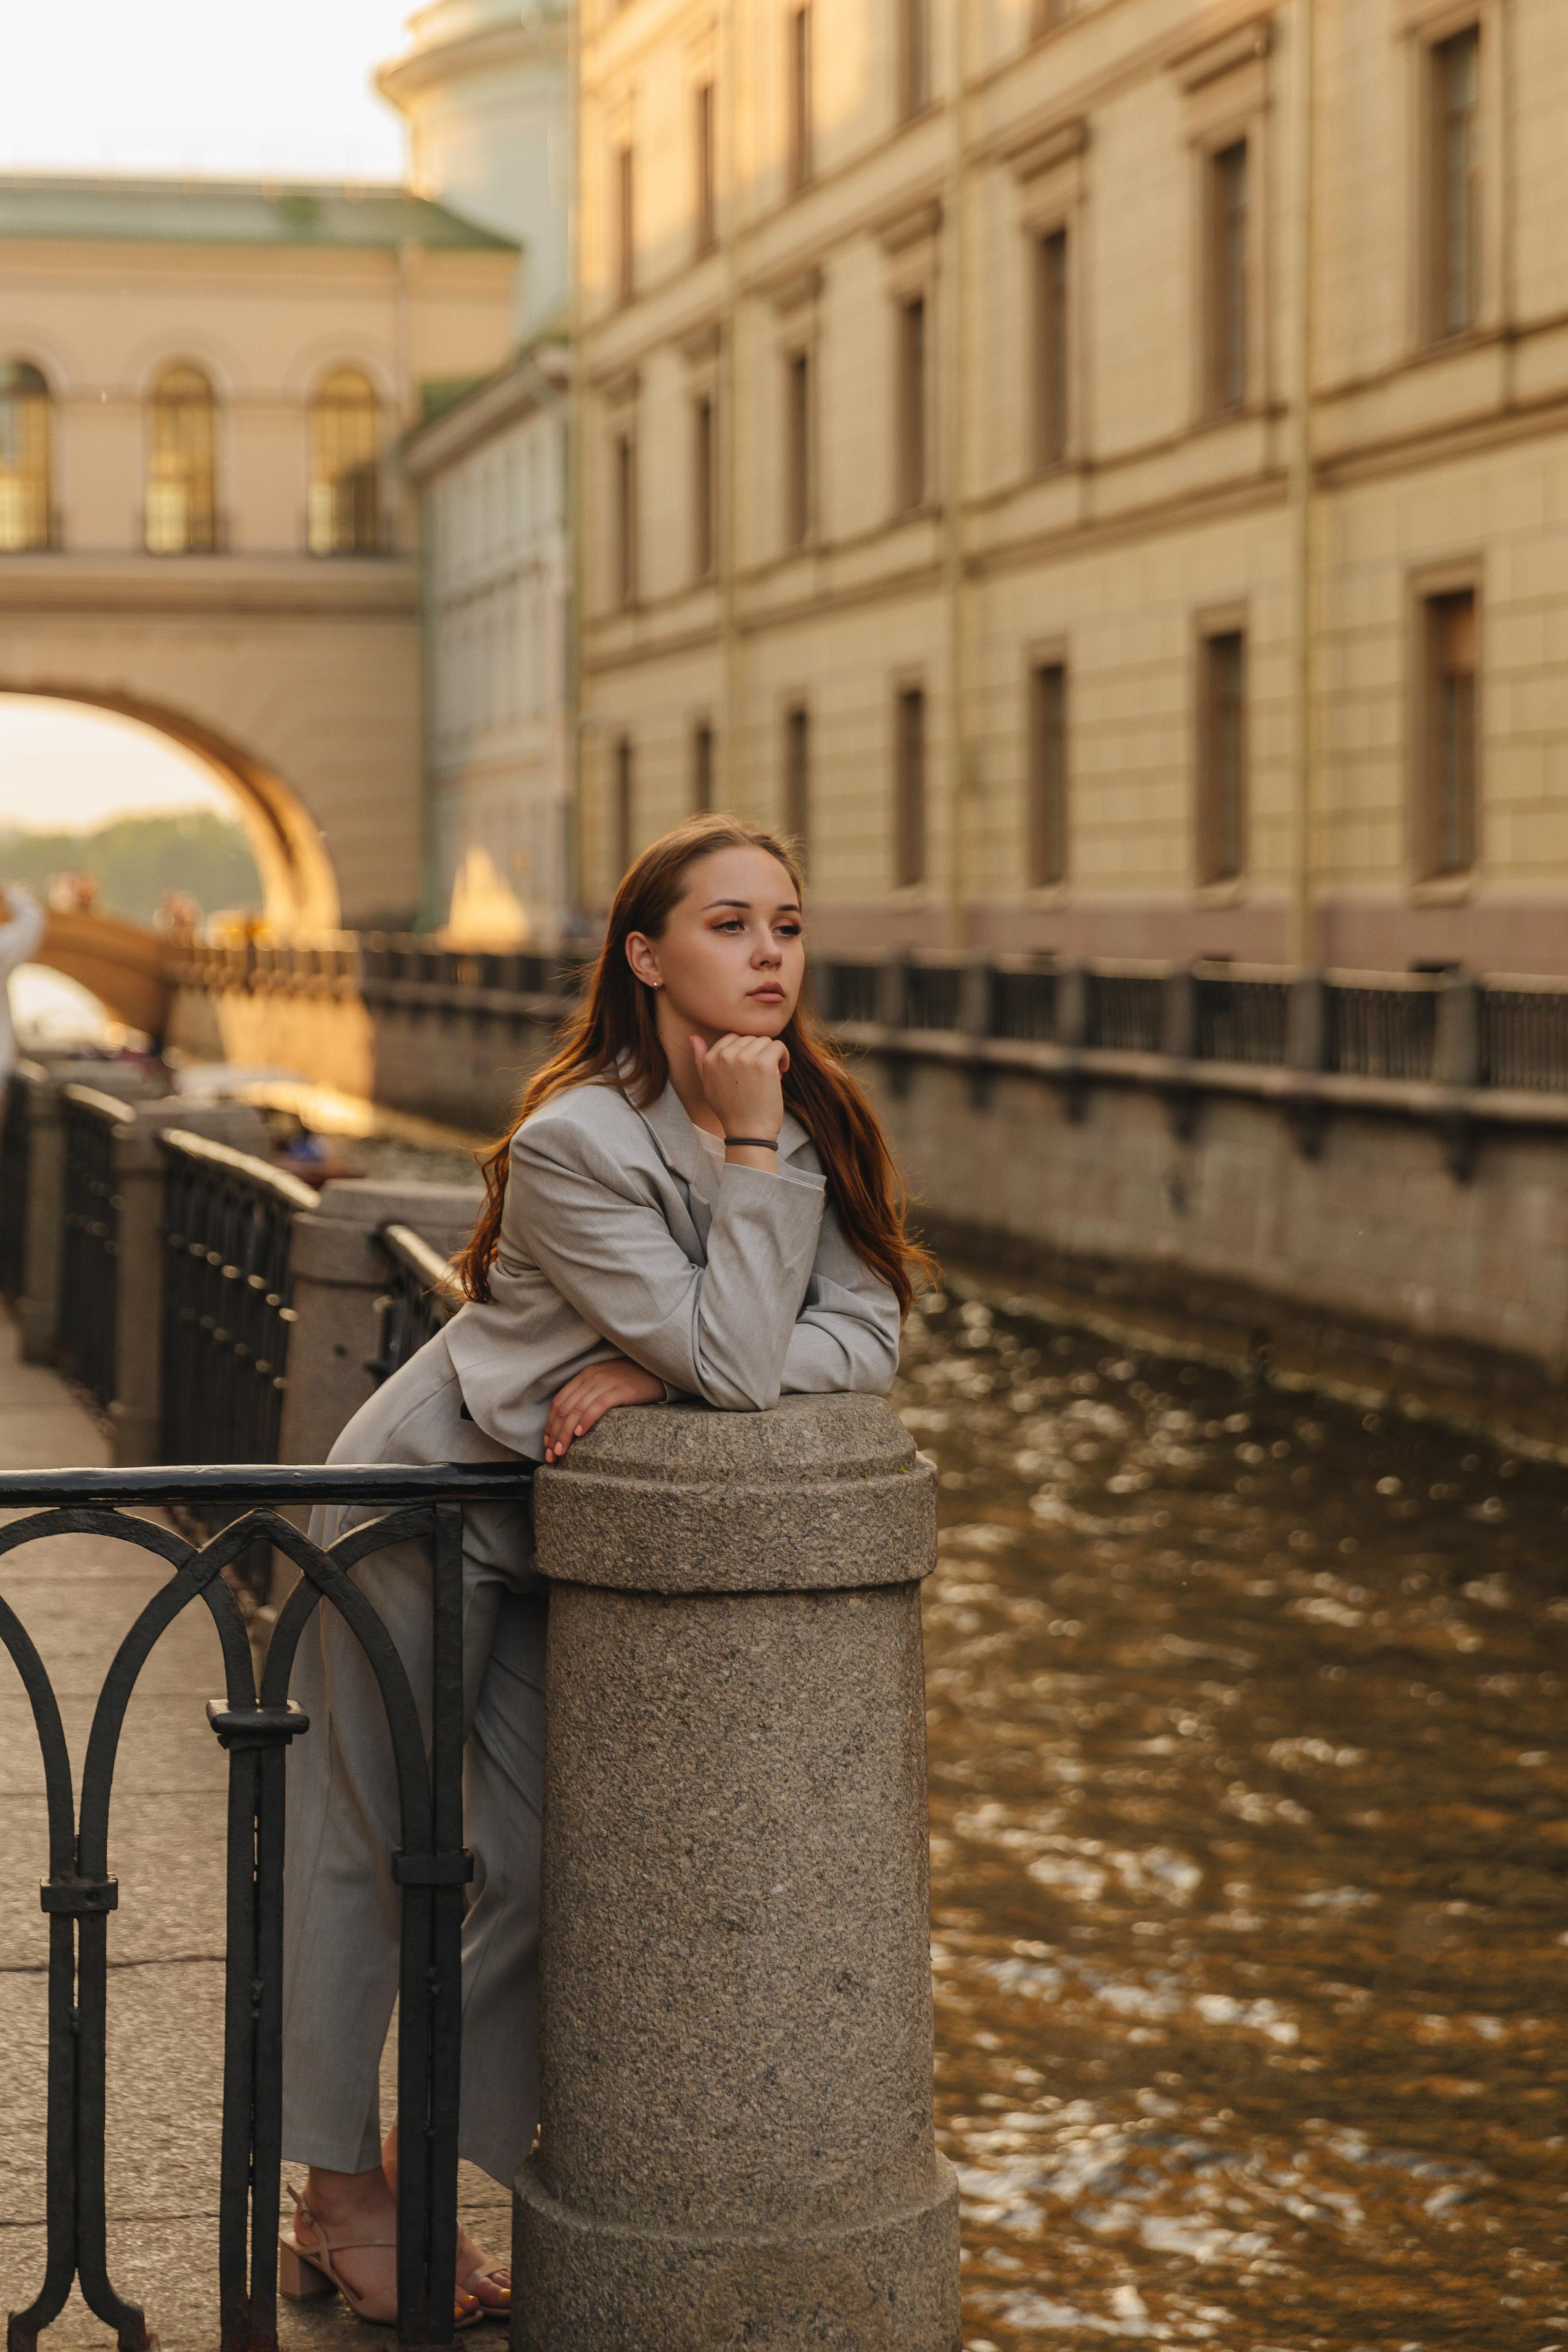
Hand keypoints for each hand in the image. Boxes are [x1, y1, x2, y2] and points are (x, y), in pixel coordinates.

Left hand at [543, 1355, 663, 1462]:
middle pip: (565, 1408)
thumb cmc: (633, 1381)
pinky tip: (579, 1434)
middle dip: (554, 1433)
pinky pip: (598, 1406)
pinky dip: (586, 1420)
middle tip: (550, 1454)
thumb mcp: (606, 1383)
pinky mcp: (621, 1390)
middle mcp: (591, 1377)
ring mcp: (606, 1382)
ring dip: (565, 1433)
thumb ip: (589, 1395)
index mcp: (585, 1376)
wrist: (660, 1369)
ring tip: (561, 1451)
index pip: (559, 1402)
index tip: (547, 1444)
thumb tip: (572, 1422)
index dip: (550, 1424)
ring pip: (577, 1409)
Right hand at [691, 1033, 788, 1143]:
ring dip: (771, 1055)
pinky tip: (782, 1071)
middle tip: (761, 1075)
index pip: (732, 1037)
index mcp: (710, 1059)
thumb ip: (700, 1060)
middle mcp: (725, 1055)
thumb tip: (693, 1037)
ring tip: (771, 1074)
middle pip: (750, 1038)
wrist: (748, 1133)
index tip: (751, 1067)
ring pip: (765, 1041)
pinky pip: (778, 1046)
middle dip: (758, 1053)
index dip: (746, 1051)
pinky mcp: (763, 1063)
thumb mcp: (708, 1085)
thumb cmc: (731, 1111)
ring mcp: (744, 1057)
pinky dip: (784, 1056)